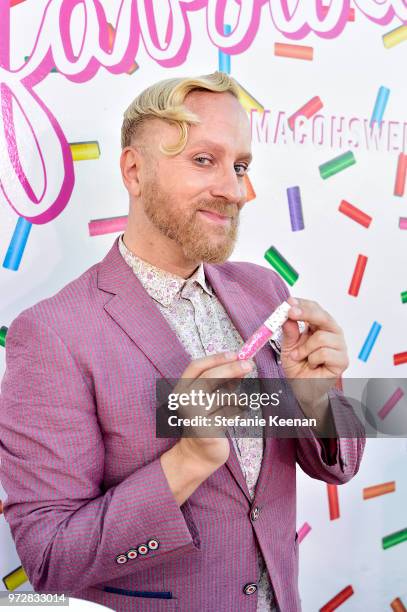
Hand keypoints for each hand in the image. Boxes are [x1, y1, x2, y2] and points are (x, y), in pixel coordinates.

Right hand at [168, 352, 254, 469]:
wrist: (198, 453)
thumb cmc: (207, 420)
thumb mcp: (209, 396)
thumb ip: (221, 380)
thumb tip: (242, 363)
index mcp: (181, 388)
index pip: (196, 366)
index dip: (216, 358)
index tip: (235, 354)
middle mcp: (183, 400)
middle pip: (209, 377)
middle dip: (231, 368)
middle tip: (249, 364)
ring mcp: (193, 415)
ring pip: (224, 397)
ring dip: (234, 399)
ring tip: (232, 406)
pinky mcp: (205, 429)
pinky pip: (230, 413)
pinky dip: (236, 413)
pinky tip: (230, 419)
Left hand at [280, 296, 348, 410]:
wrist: (303, 388)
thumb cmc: (298, 366)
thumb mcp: (288, 347)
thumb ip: (289, 333)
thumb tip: (287, 317)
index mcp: (320, 326)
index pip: (315, 309)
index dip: (303, 304)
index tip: (289, 302)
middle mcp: (332, 333)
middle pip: (323, 316)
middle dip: (306, 313)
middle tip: (290, 313)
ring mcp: (339, 346)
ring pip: (321, 337)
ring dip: (304, 349)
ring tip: (299, 357)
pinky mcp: (342, 361)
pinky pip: (325, 353)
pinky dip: (312, 359)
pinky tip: (311, 365)